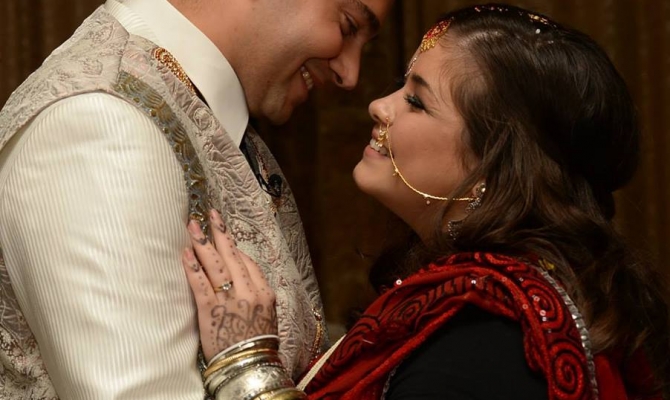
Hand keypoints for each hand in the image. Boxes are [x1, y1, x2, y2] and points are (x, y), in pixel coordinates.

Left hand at [182, 210, 276, 361]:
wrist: (251, 369)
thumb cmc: (258, 347)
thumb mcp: (267, 319)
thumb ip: (258, 298)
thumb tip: (246, 282)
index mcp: (265, 294)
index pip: (249, 263)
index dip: (235, 249)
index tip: (225, 238)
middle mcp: (249, 292)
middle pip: (232, 256)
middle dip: (219, 233)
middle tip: (209, 214)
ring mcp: (230, 300)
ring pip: (216, 264)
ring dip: (203, 242)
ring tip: (193, 226)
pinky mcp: (210, 311)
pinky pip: (200, 283)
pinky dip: (192, 267)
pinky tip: (185, 253)